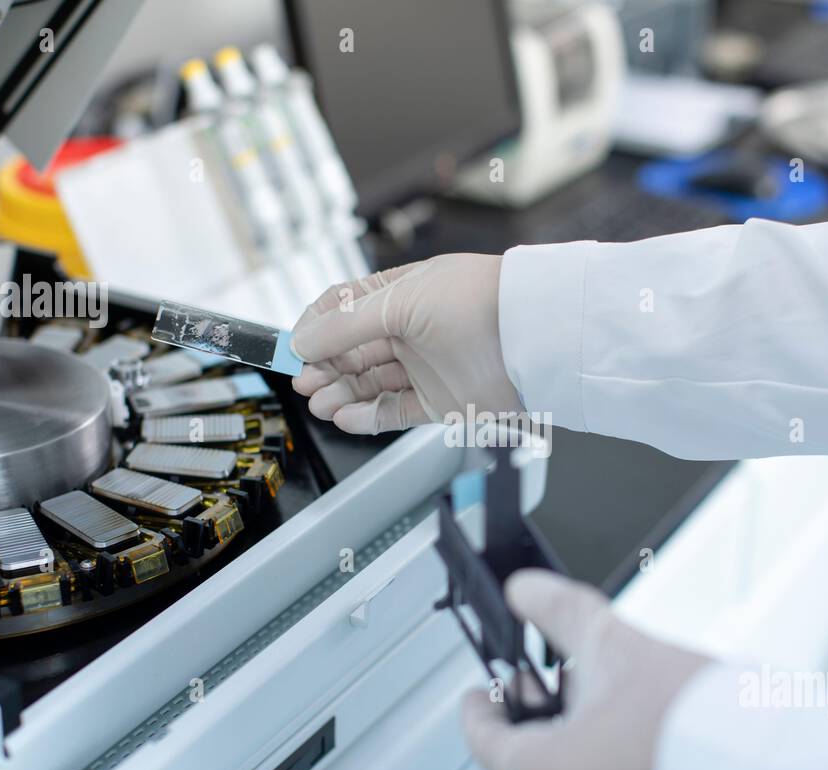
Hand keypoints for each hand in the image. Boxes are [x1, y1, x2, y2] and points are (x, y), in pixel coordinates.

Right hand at [289, 254, 520, 434]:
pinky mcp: (441, 402)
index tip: (295, 346)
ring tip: (319, 402)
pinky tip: (345, 417)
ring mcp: (427, 367)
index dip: (317, 327)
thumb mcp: (399, 302)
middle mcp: (414, 330)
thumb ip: (345, 325)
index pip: (346, 308)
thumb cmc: (476, 303)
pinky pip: (394, 412)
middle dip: (325, 366)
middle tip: (303, 380)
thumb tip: (302, 341)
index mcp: (403, 293)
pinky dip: (367, 417)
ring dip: (341, 394)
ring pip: (371, 385)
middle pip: (354, 351)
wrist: (532, 338)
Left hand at [462, 569, 712, 769]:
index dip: (478, 711)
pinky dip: (621, 768)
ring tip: (609, 698)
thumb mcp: (621, 648)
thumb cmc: (700, 726)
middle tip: (544, 683)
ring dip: (582, 741)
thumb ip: (563, 613)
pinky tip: (651, 736)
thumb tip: (526, 590)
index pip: (485, 746)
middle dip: (538, 716)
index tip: (480, 694)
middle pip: (535, 762)